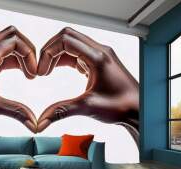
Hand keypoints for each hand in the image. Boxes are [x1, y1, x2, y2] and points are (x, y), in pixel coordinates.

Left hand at [0, 26, 37, 134]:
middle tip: (33, 71)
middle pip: (11, 35)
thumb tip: (35, 125)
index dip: (29, 55)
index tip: (34, 75)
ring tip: (28, 75)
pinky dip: (11, 59)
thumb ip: (16, 111)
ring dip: (20, 55)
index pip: (14, 41)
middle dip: (27, 51)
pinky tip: (19, 73)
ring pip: (5, 43)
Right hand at [36, 27, 138, 143]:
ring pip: (71, 43)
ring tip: (46, 72)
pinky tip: (57, 71)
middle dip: (50, 50)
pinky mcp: (99, 61)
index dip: (48, 53)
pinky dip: (64, 58)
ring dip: (56, 54)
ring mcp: (100, 55)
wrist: (139, 111)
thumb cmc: (121, 107)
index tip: (41, 71)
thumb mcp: (88, 108)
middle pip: (67, 36)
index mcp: (98, 57)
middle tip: (41, 69)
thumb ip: (62, 112)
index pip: (65, 40)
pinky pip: (77, 52)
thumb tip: (42, 122)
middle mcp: (100, 51)